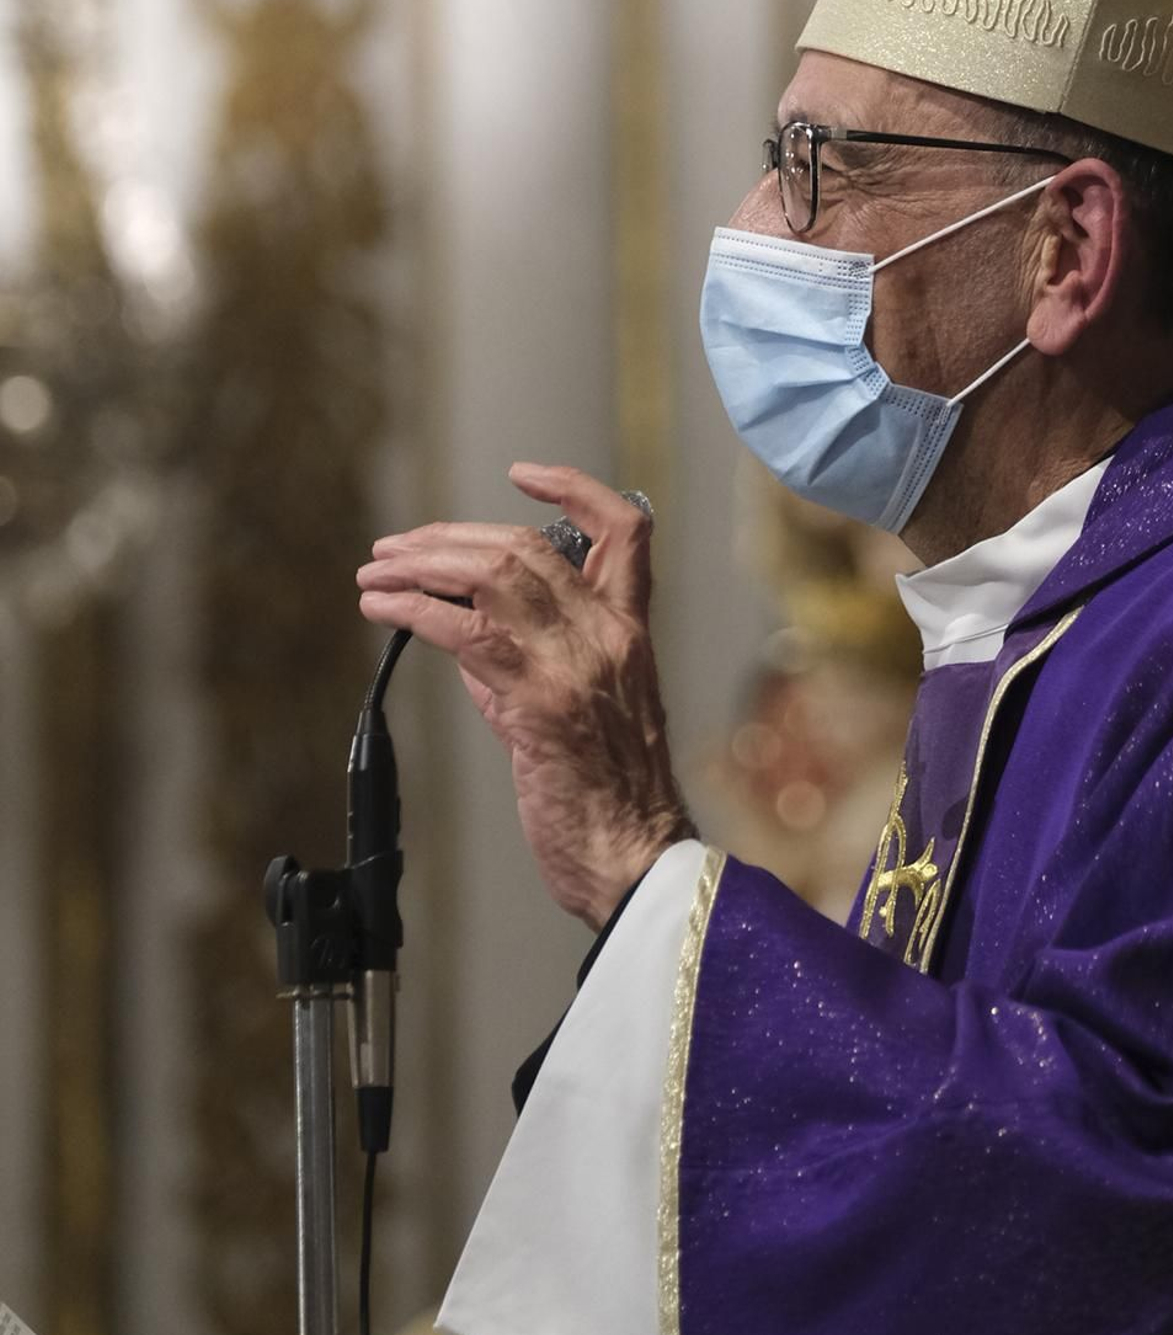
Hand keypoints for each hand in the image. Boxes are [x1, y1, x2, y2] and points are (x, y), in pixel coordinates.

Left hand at [356, 464, 693, 928]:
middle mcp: (607, 635)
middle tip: (395, 547)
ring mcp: (575, 665)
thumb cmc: (610, 798)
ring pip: (492, 576)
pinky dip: (412, 610)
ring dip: (419, 566)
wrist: (636, 858)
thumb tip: (462, 630)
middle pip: (526, 547)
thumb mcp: (580, 712)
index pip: (623, 531)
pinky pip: (463, 633)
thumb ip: (526, 662)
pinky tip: (380, 608)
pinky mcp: (538, 702)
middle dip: (449, 537)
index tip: (522, 476)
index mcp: (630, 632)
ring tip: (374, 572)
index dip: (573, 489)